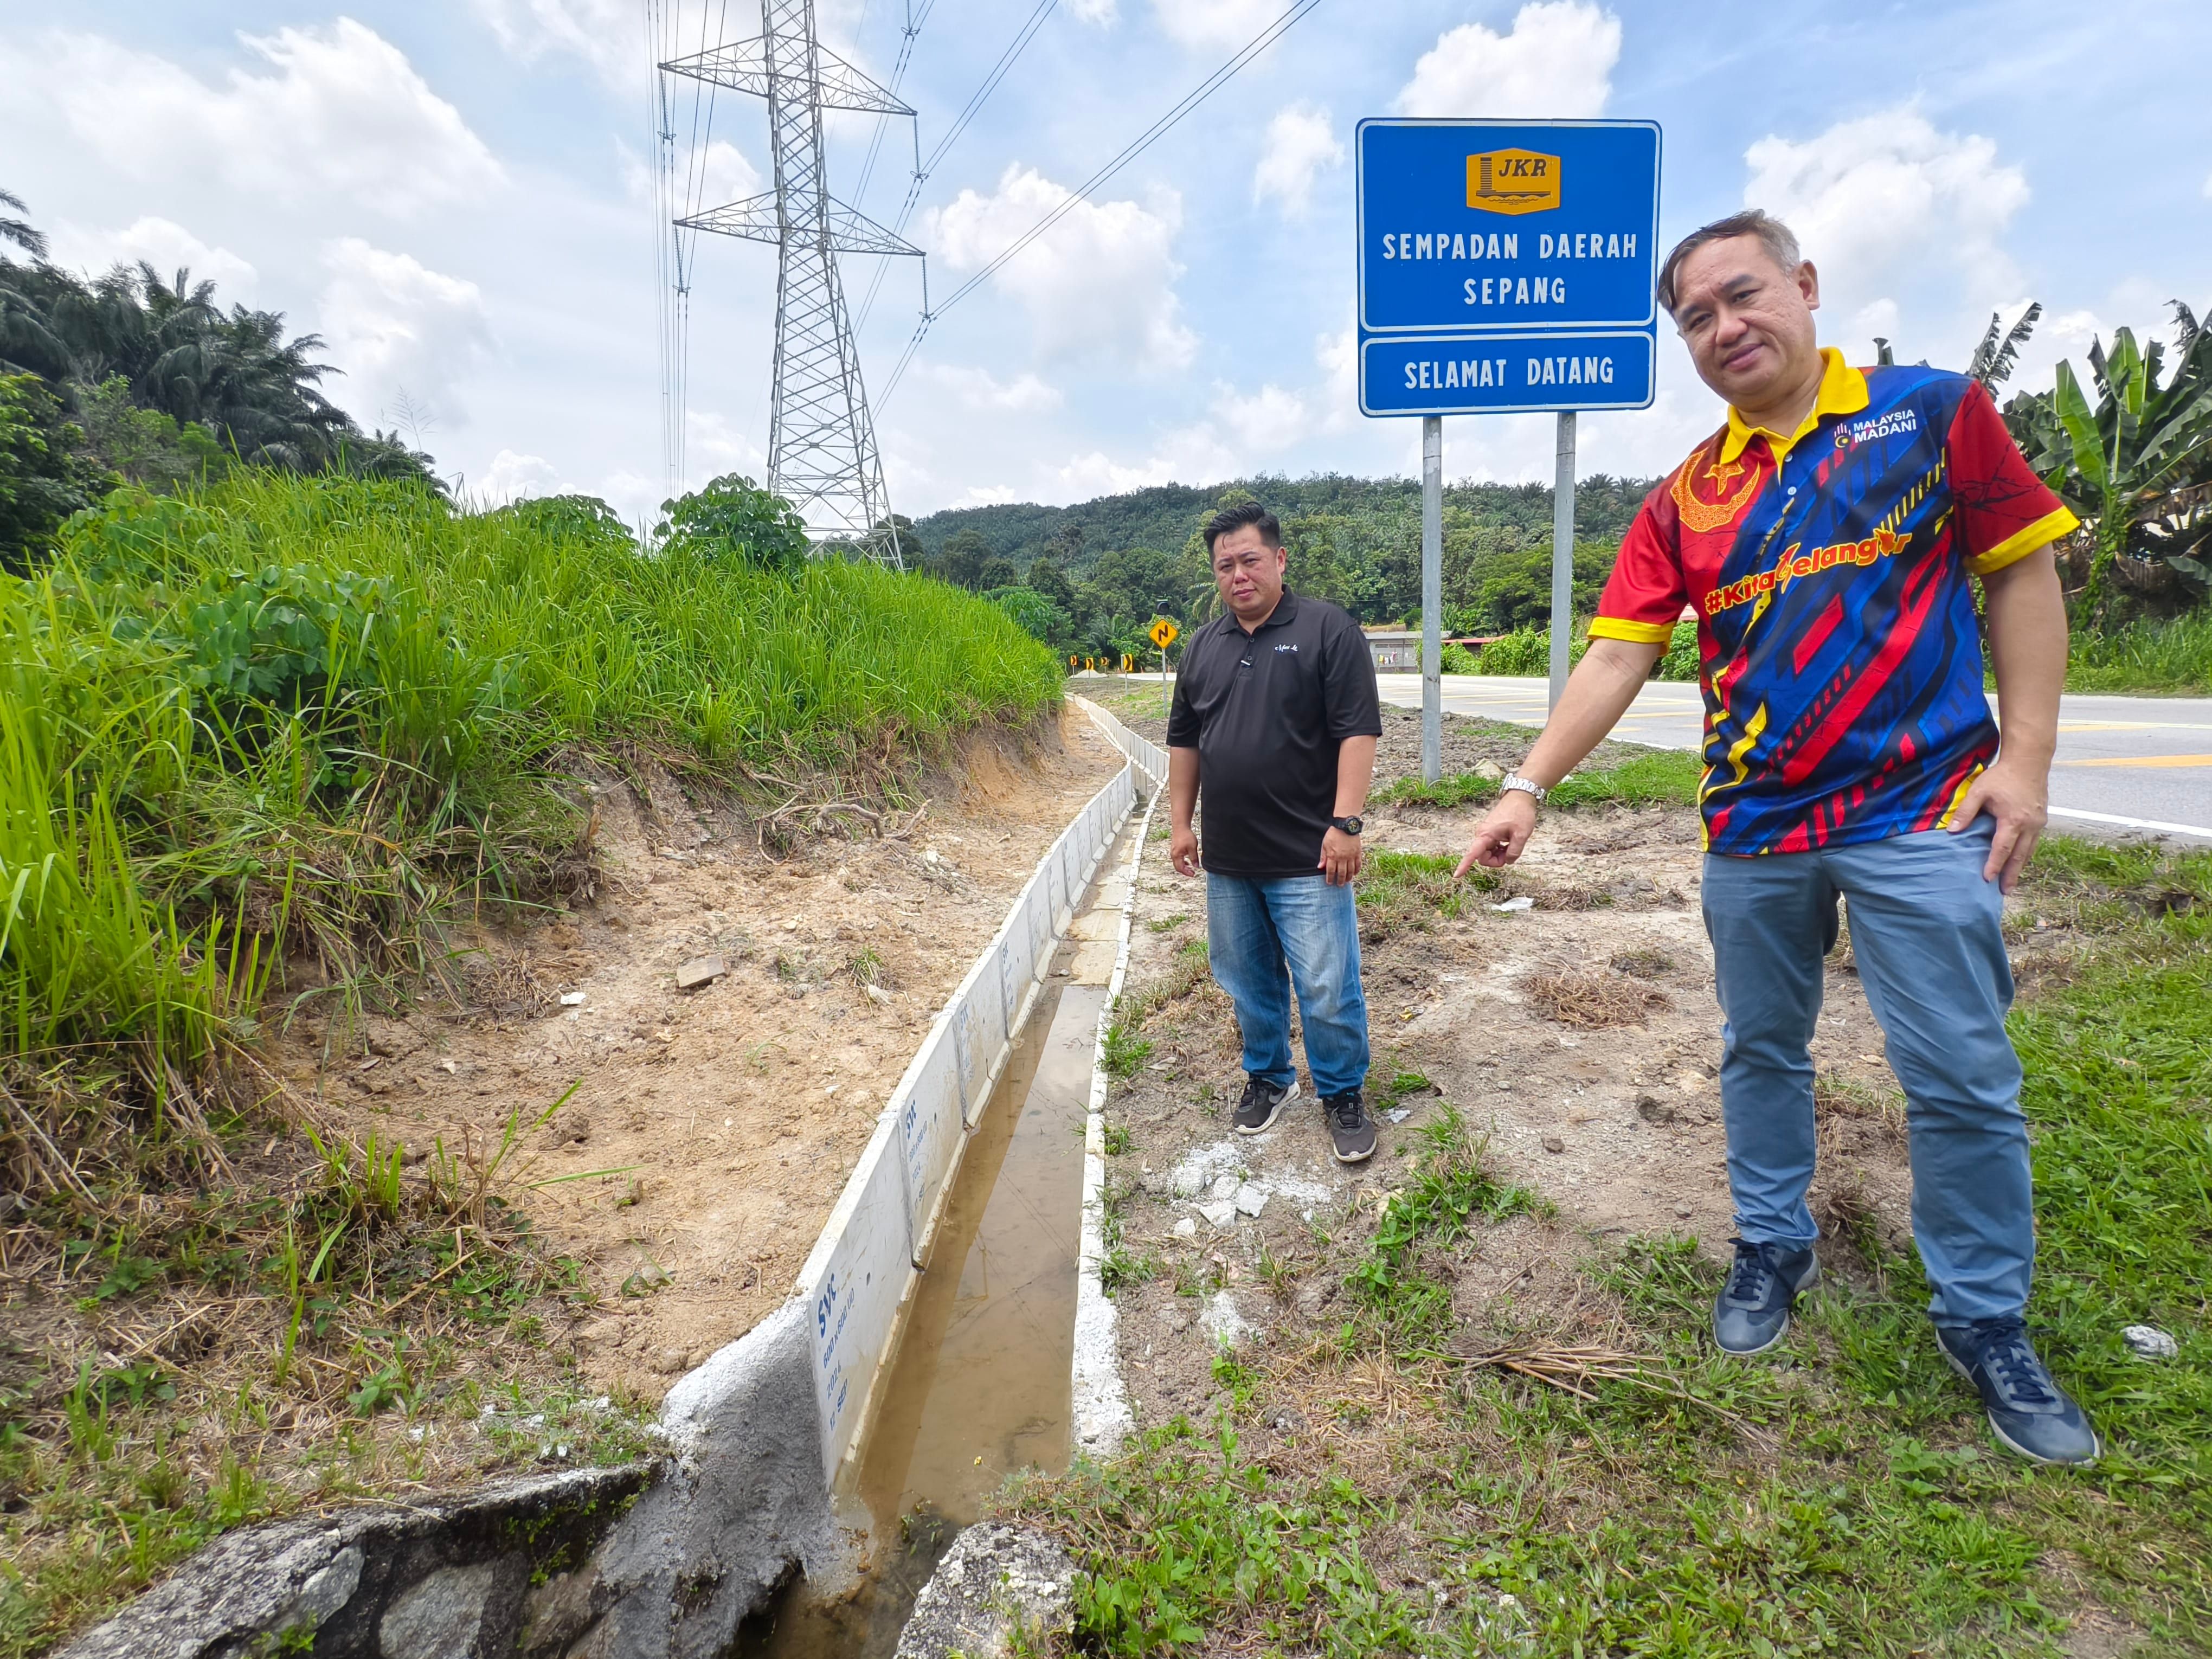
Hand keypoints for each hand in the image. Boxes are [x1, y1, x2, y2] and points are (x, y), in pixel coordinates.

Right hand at [1170, 823, 1200, 876]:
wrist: (1181, 827)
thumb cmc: (1186, 836)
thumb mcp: (1193, 848)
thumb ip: (1194, 858)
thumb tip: (1196, 866)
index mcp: (1177, 855)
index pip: (1180, 868)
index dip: (1187, 873)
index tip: (1193, 874)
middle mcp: (1173, 855)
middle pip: (1178, 867)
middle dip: (1185, 871)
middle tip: (1192, 873)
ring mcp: (1173, 852)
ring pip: (1177, 863)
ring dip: (1183, 867)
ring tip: (1190, 868)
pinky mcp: (1174, 849)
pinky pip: (1177, 859)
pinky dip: (1182, 862)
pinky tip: (1187, 861)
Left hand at [1318, 826, 1362, 885]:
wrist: (1345, 825)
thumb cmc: (1333, 834)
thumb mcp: (1325, 844)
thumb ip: (1323, 857)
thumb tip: (1320, 867)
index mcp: (1333, 856)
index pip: (1331, 871)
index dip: (1330, 878)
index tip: (1329, 883)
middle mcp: (1342, 858)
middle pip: (1341, 873)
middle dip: (1340, 880)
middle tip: (1339, 885)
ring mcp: (1351, 856)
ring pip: (1350, 871)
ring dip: (1348, 877)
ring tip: (1346, 881)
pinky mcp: (1358, 853)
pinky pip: (1358, 864)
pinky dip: (1357, 870)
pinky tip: (1354, 873)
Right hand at [1455, 791, 1537, 875]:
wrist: (1520, 798)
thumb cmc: (1520, 813)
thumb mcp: (1522, 834)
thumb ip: (1514, 851)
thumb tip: (1508, 861)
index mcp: (1486, 835)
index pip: (1472, 854)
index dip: (1464, 865)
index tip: (1456, 876)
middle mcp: (1482, 835)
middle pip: (1483, 858)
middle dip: (1496, 861)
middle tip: (1511, 853)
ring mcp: (1486, 834)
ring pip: (1488, 854)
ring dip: (1499, 855)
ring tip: (1512, 845)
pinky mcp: (1490, 834)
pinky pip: (1491, 848)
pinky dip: (1500, 850)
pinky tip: (1509, 842)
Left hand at [1948, 755, 2047, 892]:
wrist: (2029, 761)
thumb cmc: (2002, 776)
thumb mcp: (1978, 791)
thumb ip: (1965, 812)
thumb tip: (1952, 831)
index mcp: (2013, 820)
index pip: (2002, 848)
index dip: (1994, 865)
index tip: (1987, 879)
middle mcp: (2029, 825)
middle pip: (2019, 856)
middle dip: (2011, 875)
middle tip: (2005, 891)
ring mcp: (2039, 823)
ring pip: (2029, 851)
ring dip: (2020, 867)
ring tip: (2011, 881)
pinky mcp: (2042, 820)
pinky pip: (2033, 842)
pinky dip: (2026, 854)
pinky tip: (2019, 861)